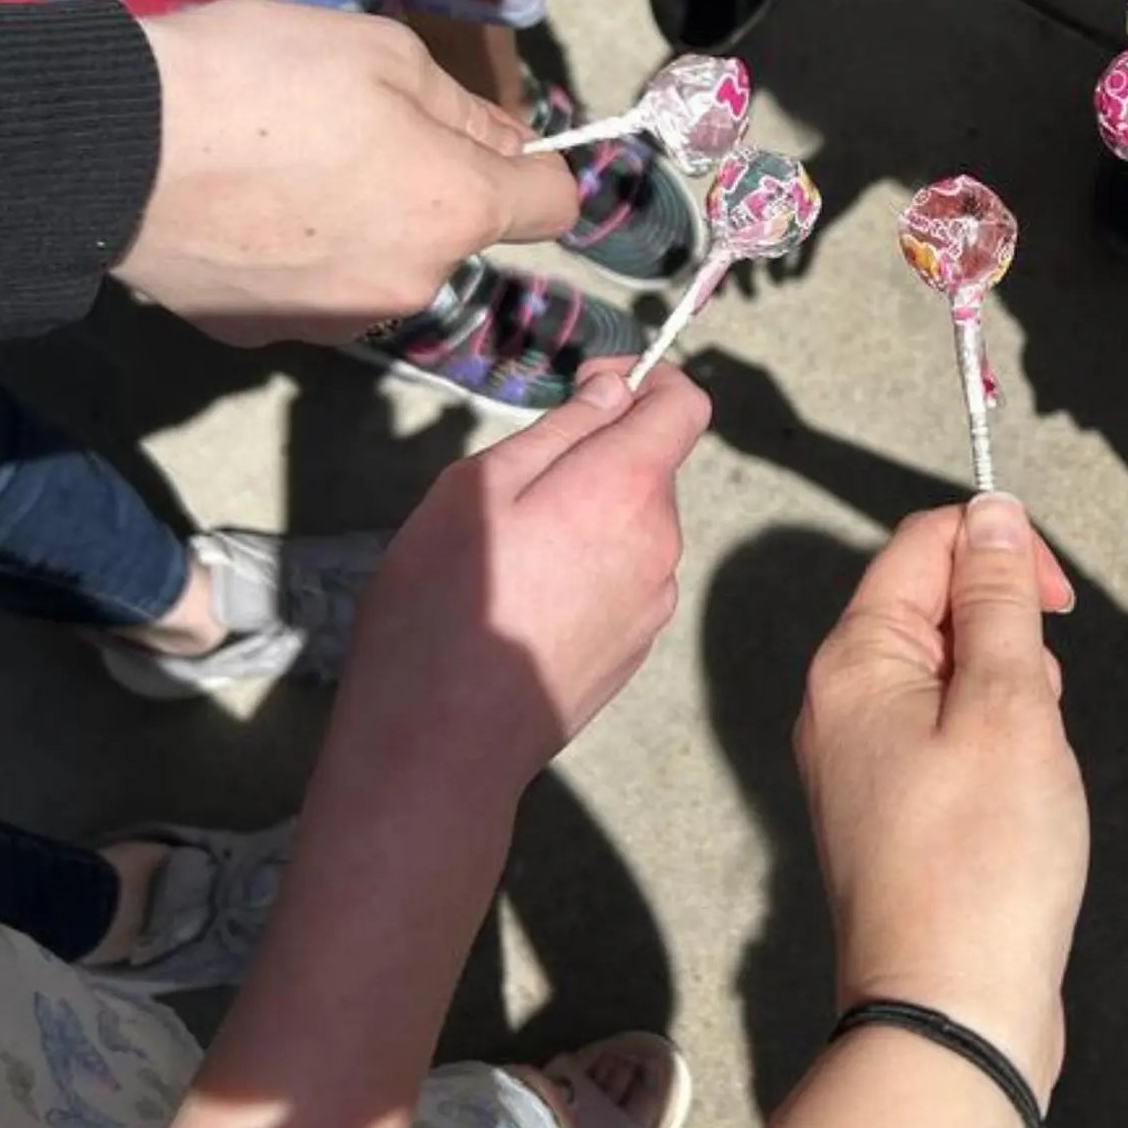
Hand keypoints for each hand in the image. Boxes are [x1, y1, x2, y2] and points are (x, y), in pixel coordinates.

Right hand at [120, 0, 575, 342]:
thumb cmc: (261, 80)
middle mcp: (413, 283)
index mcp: (456, 210)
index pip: (553, 206)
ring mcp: (338, 321)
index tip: (490, 142)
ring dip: (364, 225)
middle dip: (429, 188)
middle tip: (352, 129)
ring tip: (284, 168)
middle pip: (455, 234)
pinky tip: (244, 209)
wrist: (110, 149)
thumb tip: (512, 144)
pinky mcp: (267, 335)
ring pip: (385, 265)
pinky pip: (313, 288)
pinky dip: (297, 255)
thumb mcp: (384, 53)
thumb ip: (464, 109)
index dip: (535, 167)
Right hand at [344, 359, 710, 794]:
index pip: (686, 405)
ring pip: (635, 526)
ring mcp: (655, 603)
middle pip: (653, 468)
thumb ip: (559, 432)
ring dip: (592, 516)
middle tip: (517, 485)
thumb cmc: (444, 605)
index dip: (648, 381)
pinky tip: (528, 603)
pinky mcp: (636, 648)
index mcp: (627, 489)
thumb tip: (614, 394)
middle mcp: (661, 542)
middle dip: (600, 457)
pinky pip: (626, 579)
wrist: (441, 747)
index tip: (592, 387)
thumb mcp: (477, 489)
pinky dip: (591, 569)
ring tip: (513, 554)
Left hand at [795, 500, 1085, 1103]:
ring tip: (1027, 774)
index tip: (1058, 603)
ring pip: (951, 673)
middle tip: (1037, 714)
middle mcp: (840, 701)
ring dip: (1012, 699)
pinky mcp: (889, 807)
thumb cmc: (983, 865)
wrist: (951, 1017)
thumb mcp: (1012, 706)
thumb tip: (991, 514)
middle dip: (1010, 638)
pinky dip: (997, 747)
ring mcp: (860, 758)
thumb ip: (998, 600)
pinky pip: (949, 734)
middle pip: (934, 605)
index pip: (923, 543)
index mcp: (854, 661)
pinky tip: (1018, 805)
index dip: (1000, 550)